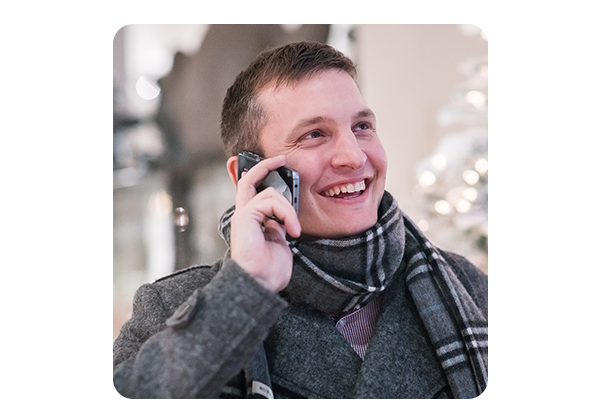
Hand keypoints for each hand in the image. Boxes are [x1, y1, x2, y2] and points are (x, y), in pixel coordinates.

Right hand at [230, 155, 300, 292]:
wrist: (260, 283)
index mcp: (252, 221)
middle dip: (264, 165)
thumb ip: (278, 225)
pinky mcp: (245, 216)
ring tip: (295, 230)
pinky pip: (270, 201)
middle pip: (248, 180)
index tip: (277, 164)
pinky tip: (291, 231)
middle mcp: (244, 215)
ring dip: (289, 210)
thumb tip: (283, 217)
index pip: (252, 192)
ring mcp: (243, 215)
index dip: (260, 175)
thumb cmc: (269, 270)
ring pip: (270, 193)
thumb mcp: (279, 241)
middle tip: (281, 158)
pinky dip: (286, 214)